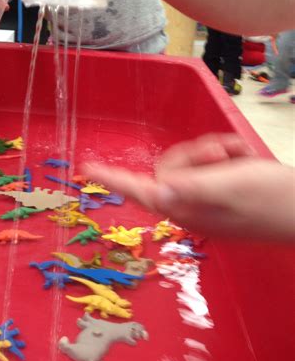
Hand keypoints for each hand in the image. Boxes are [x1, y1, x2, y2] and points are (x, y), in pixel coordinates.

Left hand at [83, 134, 294, 240]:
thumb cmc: (273, 199)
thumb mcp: (232, 186)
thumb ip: (193, 186)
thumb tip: (158, 191)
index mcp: (186, 208)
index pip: (140, 190)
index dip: (113, 177)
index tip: (87, 167)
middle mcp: (189, 207)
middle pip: (169, 167)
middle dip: (196, 152)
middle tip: (223, 154)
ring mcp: (205, 202)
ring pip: (191, 162)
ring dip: (216, 153)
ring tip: (241, 160)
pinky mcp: (220, 196)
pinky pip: (211, 167)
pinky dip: (229, 157)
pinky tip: (247, 163)